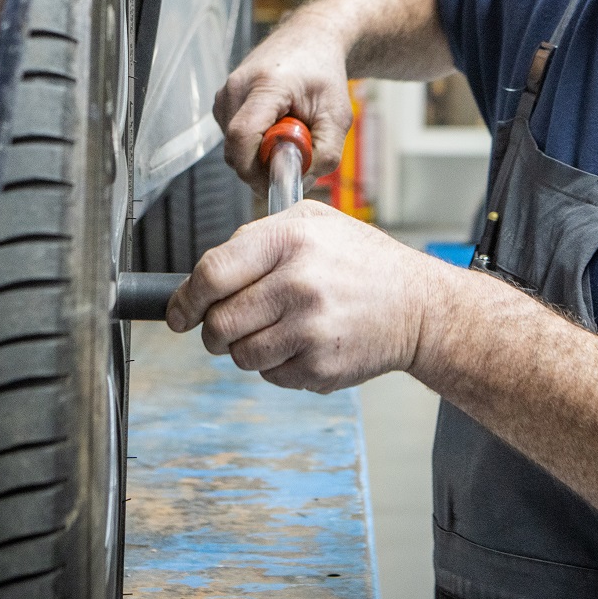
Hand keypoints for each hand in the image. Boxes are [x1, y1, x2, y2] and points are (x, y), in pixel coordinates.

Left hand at [167, 202, 449, 391]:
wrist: (418, 307)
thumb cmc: (361, 262)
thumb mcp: (313, 222)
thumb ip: (256, 237)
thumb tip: (203, 275)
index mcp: (290, 240)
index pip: (211, 273)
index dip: (185, 299)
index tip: (178, 313)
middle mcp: (298, 283)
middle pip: (218, 322)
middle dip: (213, 330)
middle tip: (226, 326)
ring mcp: (309, 329)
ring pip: (239, 355)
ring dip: (246, 348)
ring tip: (277, 330)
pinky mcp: (319, 367)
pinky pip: (269, 376)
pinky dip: (277, 366)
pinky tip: (304, 344)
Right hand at [214, 17, 352, 185]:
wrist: (310, 39)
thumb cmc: (324, 74)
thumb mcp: (338, 117)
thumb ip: (325, 153)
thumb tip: (300, 182)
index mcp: (265, 85)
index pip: (242, 137)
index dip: (256, 170)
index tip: (279, 182)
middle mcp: (236, 87)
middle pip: (235, 149)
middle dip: (262, 167)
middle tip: (295, 158)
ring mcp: (225, 94)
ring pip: (233, 148)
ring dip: (260, 155)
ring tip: (289, 133)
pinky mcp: (223, 102)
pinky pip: (233, 139)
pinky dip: (255, 144)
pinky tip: (276, 127)